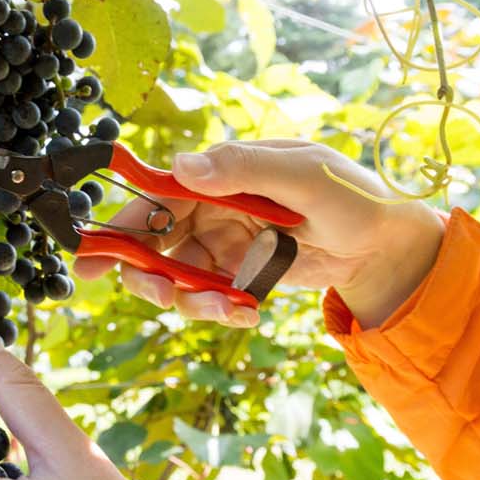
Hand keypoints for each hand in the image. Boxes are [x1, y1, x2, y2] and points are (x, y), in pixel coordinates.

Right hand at [73, 140, 445, 328]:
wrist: (387, 246)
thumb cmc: (351, 195)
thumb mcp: (303, 175)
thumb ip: (244, 170)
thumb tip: (182, 166)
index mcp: (221, 173)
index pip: (156, 196)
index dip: (120, 226)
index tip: (92, 260)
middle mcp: (213, 208)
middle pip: (153, 244)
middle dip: (149, 275)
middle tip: (164, 296)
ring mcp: (223, 245)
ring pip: (177, 278)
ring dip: (190, 300)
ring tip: (230, 309)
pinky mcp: (238, 276)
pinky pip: (208, 298)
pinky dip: (219, 311)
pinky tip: (248, 312)